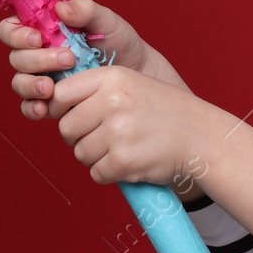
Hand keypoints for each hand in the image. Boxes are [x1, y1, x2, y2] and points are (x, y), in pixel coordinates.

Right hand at [0, 0, 177, 122]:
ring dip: (31, 85)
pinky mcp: (50, 102)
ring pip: (19, 83)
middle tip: (67, 59)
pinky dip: (32, 107)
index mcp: (43, 29)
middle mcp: (37, 54)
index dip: (16, 33)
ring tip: (52, 88)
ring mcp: (41, 78)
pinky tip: (45, 108)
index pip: (11, 28)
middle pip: (16, 58)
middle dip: (37, 60)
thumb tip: (61, 9)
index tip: (38, 37)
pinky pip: (29, 107)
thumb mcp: (106, 20)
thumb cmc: (119, 42)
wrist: (139, 74)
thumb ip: (85, 9)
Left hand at [45, 63, 203, 187]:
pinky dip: (109, 173)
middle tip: (102, 137)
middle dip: (78, 137)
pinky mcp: (123, 161)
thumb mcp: (130, 83)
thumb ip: (94, 89)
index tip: (71, 115)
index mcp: (111, 78)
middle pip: (66, 128)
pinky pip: (96, 174)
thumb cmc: (162, 110)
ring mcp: (117, 132)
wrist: (200, 136)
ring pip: (79, 153)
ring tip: (121, 148)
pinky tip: (129, 162)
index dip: (60, 108)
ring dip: (95, 157)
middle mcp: (112, 102)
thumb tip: (52, 102)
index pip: (61, 93)